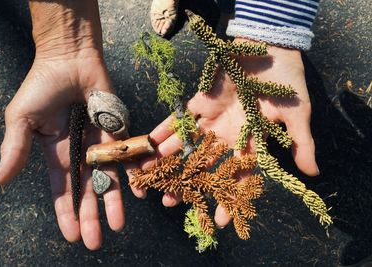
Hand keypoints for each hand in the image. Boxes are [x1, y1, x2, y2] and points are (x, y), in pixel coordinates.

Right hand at [0, 0, 125, 249]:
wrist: (69, 58)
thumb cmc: (42, 85)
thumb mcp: (21, 119)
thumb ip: (15, 150)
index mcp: (55, 153)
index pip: (61, 191)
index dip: (65, 213)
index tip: (72, 236)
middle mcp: (79, 152)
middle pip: (86, 191)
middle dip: (90, 216)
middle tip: (96, 241)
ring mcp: (100, 143)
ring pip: (108, 178)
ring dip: (112, 202)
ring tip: (117, 226)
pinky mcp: (118, 130)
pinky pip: (127, 156)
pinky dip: (132, 173)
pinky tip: (138, 193)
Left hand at [140, 41, 318, 227]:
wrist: (270, 49)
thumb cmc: (286, 81)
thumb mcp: (297, 114)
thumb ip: (301, 143)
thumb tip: (313, 174)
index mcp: (249, 140)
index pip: (238, 175)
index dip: (230, 196)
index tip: (220, 219)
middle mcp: (228, 133)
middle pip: (204, 164)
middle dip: (187, 182)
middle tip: (169, 202)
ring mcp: (212, 118)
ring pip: (188, 144)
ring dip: (169, 159)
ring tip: (149, 176)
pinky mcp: (201, 100)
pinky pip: (180, 116)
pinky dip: (166, 128)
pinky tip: (151, 142)